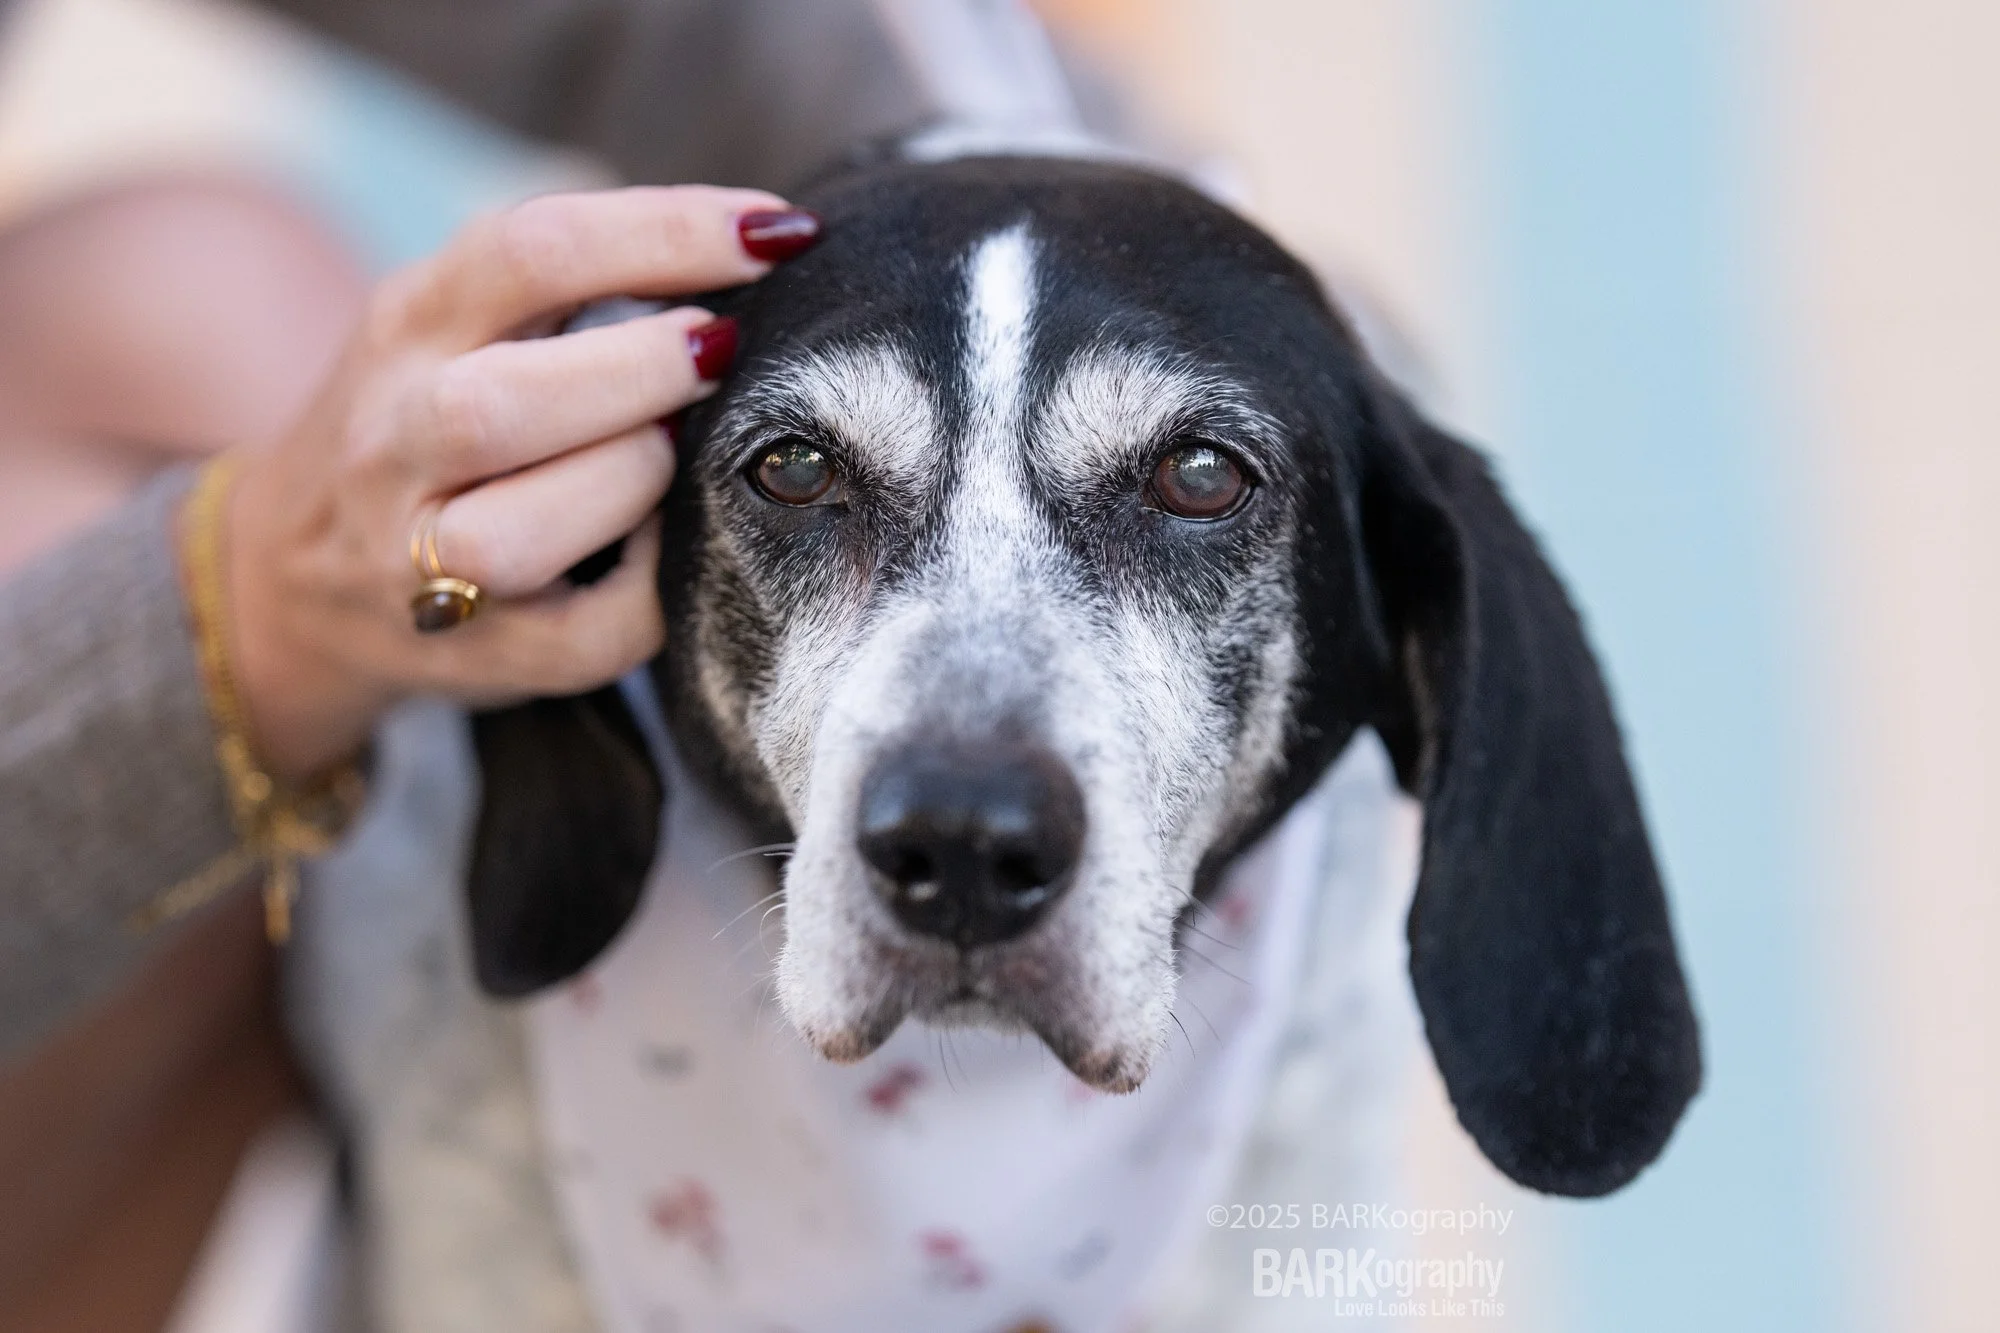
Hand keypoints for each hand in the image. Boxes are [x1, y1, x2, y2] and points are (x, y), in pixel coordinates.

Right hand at [221, 186, 819, 778]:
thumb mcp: (460, 323)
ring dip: (632, 481)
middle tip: (723, 350)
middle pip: (506, 404)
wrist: (297, 577)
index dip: (667, 234)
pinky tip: (675, 542)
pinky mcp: (482, 657)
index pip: (530, 253)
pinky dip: (657, 589)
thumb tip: (751, 254)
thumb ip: (568, 284)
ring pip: (519, 535)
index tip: (775, 232)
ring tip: (683, 451)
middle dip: (647, 370)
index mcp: (407, 325)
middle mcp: (393, 441)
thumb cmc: (433, 426)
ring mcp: (420, 561)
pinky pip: (590, 637)